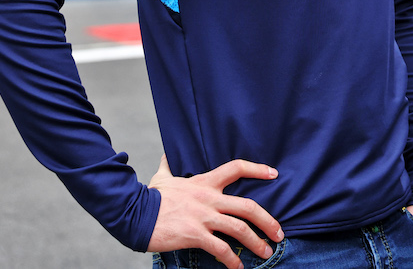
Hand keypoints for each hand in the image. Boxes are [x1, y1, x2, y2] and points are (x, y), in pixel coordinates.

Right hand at [146, 155, 282, 268]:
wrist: (133, 214)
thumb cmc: (150, 197)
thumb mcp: (162, 178)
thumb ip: (169, 167)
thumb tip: (166, 155)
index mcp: (205, 182)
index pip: (237, 168)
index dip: (257, 169)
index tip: (274, 173)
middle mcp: (209, 198)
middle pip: (248, 206)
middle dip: (268, 221)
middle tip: (279, 233)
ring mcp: (203, 217)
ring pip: (240, 229)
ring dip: (257, 242)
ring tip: (266, 253)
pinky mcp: (195, 235)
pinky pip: (221, 248)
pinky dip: (232, 260)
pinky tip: (238, 267)